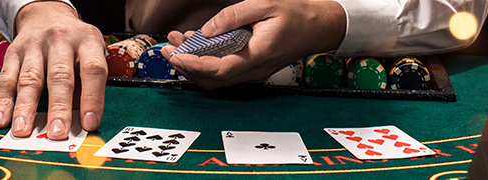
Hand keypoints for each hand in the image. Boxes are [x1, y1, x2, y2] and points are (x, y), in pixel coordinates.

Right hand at [0, 1, 106, 139]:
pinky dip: (3, 101)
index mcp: (87, 40)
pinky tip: (2, 120)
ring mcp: (34, 45)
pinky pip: (6, 78)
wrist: (46, 15)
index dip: (93, 98)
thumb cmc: (74, 45)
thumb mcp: (90, 54)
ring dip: (25, 108)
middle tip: (57, 133)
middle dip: (58, 108)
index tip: (89, 124)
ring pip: (30, 79)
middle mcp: (60, 40)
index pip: (93, 70)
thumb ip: (86, 85)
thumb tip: (80, 122)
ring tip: (23, 131)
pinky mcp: (13, 52)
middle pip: (60, 76)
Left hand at [160, 0, 345, 89]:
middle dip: (186, 66)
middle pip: (212, 80)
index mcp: (258, 55)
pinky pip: (224, 72)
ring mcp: (253, 72)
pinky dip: (205, 62)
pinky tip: (195, 44)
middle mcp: (254, 70)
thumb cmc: (296, 15)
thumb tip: (208, 28)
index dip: (193, 65)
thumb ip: (234, 16)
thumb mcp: (264, 5)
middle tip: (168, 47)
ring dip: (193, 64)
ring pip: (216, 79)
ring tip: (178, 42)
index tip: (176, 55)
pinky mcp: (251, 69)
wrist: (319, 27)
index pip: (219, 69)